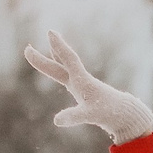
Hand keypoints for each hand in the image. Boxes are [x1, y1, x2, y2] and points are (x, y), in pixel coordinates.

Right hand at [22, 31, 152, 142]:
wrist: (126, 116)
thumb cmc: (109, 113)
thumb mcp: (89, 115)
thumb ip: (74, 116)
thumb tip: (56, 121)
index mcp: (82, 81)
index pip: (69, 59)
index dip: (59, 47)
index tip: (51, 32)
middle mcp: (81, 81)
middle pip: (60, 66)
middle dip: (43, 59)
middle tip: (27, 49)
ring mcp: (82, 87)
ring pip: (64, 70)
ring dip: (55, 59)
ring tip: (49, 46)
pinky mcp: (85, 94)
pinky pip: (70, 79)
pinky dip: (63, 71)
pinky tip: (63, 73)